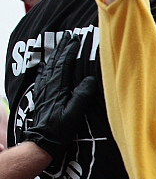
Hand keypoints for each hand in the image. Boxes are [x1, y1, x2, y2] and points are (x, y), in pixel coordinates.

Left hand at [23, 34, 97, 160]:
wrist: (42, 142)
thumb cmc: (59, 130)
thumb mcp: (74, 114)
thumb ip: (81, 96)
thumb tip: (90, 79)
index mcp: (57, 88)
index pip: (63, 64)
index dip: (69, 51)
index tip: (75, 40)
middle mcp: (48, 86)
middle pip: (55, 62)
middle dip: (61, 48)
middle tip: (68, 37)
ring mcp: (43, 91)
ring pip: (49, 67)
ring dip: (55, 55)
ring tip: (61, 47)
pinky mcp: (42, 96)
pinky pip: (44, 76)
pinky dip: (49, 67)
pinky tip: (50, 66)